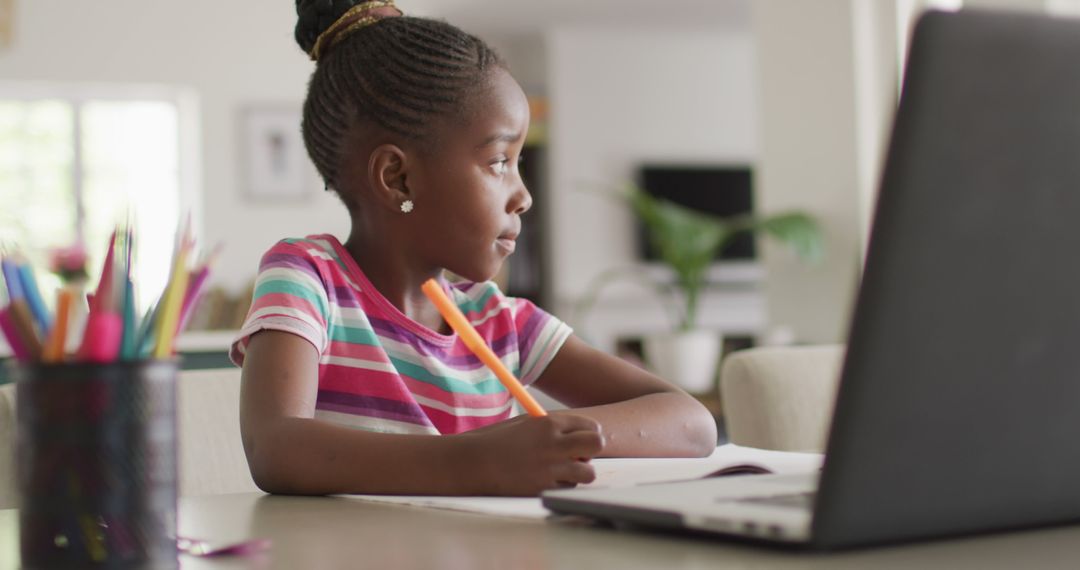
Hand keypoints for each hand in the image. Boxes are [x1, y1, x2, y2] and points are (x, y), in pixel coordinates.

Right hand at [459, 413, 604, 495]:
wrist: (473, 462)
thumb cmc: (497, 441)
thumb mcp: (526, 424)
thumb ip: (552, 427)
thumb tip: (578, 433)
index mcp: (549, 423)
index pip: (590, 426)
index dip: (588, 434)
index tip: (581, 441)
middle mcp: (553, 444)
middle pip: (597, 444)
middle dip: (592, 451)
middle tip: (579, 456)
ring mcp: (550, 468)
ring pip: (588, 472)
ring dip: (579, 473)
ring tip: (562, 471)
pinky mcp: (543, 488)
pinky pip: (568, 488)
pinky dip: (562, 486)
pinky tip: (546, 481)